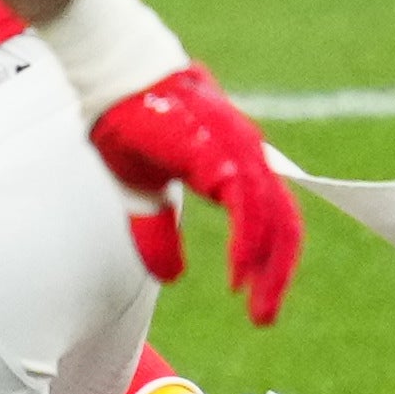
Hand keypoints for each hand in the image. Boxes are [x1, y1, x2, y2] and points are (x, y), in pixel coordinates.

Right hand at [84, 65, 303, 322]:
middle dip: (278, 276)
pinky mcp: (223, 154)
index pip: (269, 219)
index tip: (253, 297)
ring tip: (258, 308)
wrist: (112, 75)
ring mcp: (240, 153)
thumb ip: (158, 230)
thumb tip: (173, 275)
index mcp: (233, 164)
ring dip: (269, 270)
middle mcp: (247, 157)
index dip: (268, 261)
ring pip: (274, 221)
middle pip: (283, 226)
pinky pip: (249, 207)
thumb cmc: (124, 122)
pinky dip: (249, 243)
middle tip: (264, 318)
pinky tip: (241, 273)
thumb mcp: (140, 192)